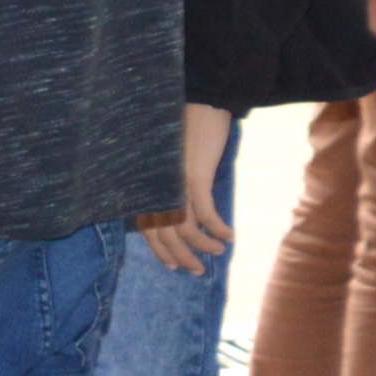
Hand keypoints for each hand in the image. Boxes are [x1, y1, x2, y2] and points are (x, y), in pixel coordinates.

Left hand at [140, 103, 235, 276]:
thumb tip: (187, 213)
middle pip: (164, 234)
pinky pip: (206, 215)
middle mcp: (157, 187)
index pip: (148, 228)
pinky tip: (228, 236)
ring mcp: (173, 184)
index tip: (173, 265)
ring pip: (184, 229)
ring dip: (202, 246)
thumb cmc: (191, 132)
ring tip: (218, 252)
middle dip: (182, 257)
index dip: (160, 250)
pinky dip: (217, 228)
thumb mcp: (176, 165)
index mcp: (150, 185)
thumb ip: (174, 188)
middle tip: (197, 271)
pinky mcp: (194, 178)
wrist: (203, 105)